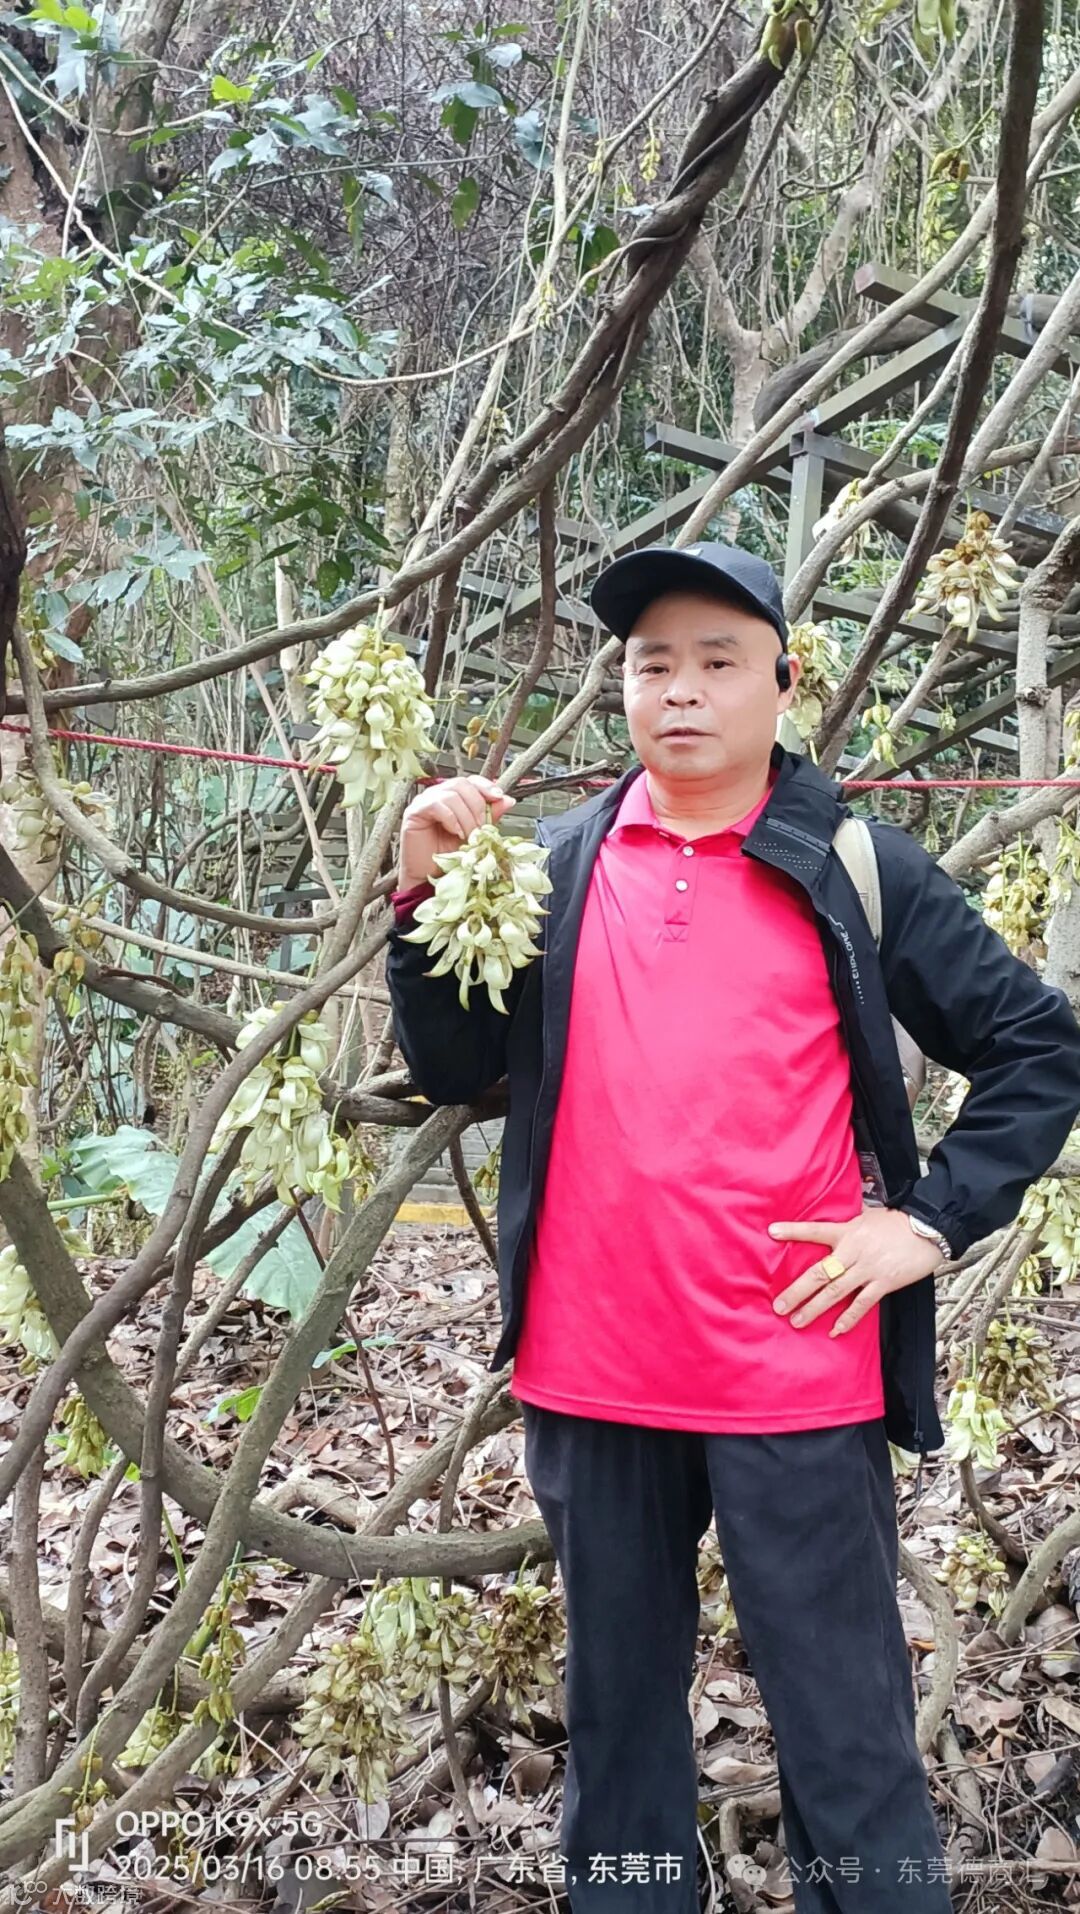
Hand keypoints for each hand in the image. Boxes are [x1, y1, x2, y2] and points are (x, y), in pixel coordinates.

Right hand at [398, 774, 515, 887]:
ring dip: (465, 816)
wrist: (432, 877)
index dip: (485, 786)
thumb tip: (508, 800)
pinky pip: (436, 804)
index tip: (498, 796)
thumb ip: (490, 816)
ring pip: (451, 794)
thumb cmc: (450, 858)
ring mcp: (424, 802)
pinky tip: (455, 832)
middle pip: (462, 784)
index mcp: (454, 798)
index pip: (470, 781)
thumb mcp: (476, 834)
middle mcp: (438, 796)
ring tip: (467, 835)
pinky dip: (451, 818)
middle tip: (480, 828)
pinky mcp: (414, 812)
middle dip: (477, 806)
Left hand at [767, 1206, 941, 1335]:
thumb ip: (849, 1225)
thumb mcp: (868, 1217)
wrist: (928, 1228)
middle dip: (797, 1291)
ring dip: (814, 1308)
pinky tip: (835, 1330)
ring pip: (835, 1292)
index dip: (793, 1231)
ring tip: (797, 1321)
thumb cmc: (898, 1221)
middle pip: (819, 1273)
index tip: (772, 1232)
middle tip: (779, 1306)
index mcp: (847, 1232)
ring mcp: (868, 1269)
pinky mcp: (884, 1283)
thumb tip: (836, 1226)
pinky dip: (848, 1319)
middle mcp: (853, 1251)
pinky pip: (862, 1304)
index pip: (815, 1231)